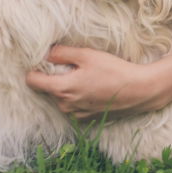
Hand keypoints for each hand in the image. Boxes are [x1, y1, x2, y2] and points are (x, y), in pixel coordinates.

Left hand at [26, 45, 159, 119]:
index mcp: (62, 89)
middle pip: (48, 88)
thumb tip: (45, 52)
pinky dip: (78, 97)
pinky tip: (94, 89)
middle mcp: (64, 105)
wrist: (139, 91)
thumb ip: (62, 53)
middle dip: (56, 77)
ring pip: (61, 98)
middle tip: (75, 67)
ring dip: (68, 87)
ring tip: (88, 77)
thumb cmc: (114, 71)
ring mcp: (75, 115)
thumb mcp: (87, 55)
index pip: (33, 81)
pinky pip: (73, 106)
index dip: (35, 69)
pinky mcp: (86, 119)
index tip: (43, 62)